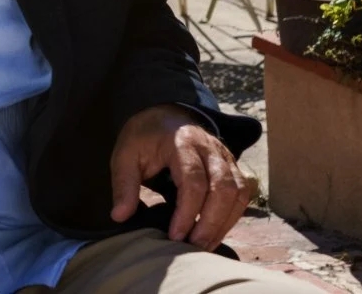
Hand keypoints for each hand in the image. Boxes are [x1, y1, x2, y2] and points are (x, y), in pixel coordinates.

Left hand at [110, 105, 254, 250]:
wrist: (164, 116)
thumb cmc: (144, 137)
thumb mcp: (125, 155)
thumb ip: (124, 184)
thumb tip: (120, 215)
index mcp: (182, 142)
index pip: (193, 180)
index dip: (187, 212)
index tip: (174, 236)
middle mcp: (210, 148)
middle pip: (222, 188)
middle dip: (210, 222)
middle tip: (192, 246)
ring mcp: (225, 157)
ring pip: (237, 192)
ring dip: (224, 222)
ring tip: (203, 245)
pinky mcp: (232, 167)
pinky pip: (241, 194)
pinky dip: (232, 216)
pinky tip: (214, 232)